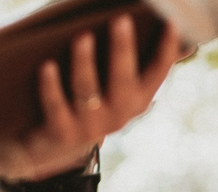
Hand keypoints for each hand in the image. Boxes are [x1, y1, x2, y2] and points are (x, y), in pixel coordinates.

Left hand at [0, 15, 182, 181]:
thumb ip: (123, 60)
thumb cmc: (87, 97)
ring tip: (82, 36)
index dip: (165, 51)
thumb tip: (144, 29)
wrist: (55, 144)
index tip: (170, 23)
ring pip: (88, 91)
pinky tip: (47, 65)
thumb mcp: (109, 84)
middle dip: (122, 50)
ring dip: (85, 62)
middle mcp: (118, 116)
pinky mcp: (63, 132)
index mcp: (136, 101)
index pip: (156, 74)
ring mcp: (90, 126)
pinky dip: (51, 86)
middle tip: (120, 20)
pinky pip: (56, 106)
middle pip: (123, 81)